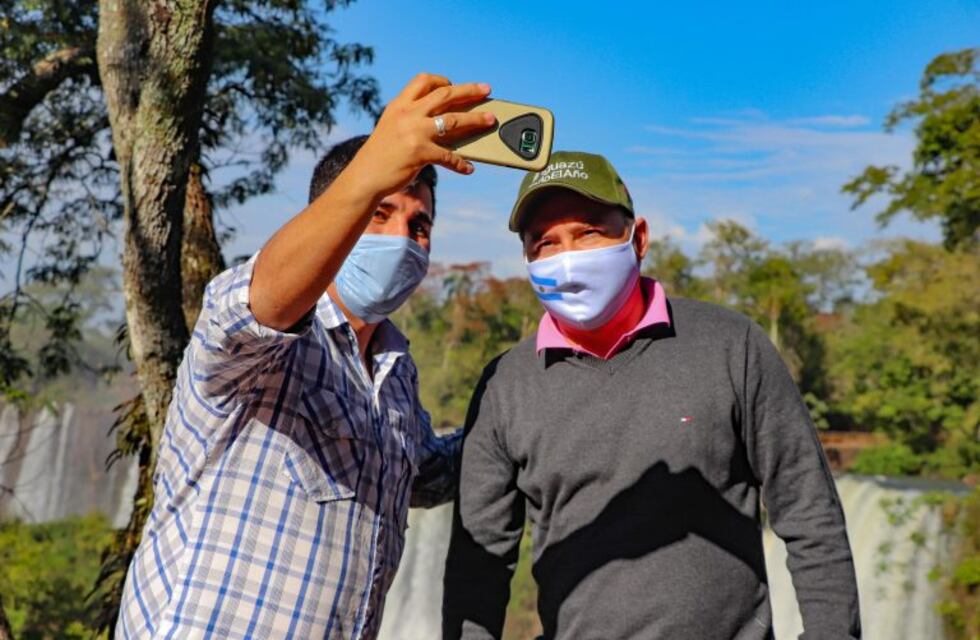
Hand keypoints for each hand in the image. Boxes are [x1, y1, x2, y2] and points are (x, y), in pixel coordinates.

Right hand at [347, 73, 495, 198]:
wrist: (365, 176)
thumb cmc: (380, 155)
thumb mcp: (391, 127)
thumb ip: (410, 118)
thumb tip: (437, 119)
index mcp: (400, 105)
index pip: (424, 81)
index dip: (442, 80)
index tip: (453, 84)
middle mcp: (408, 114)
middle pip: (445, 94)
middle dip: (469, 90)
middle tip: (486, 90)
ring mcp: (415, 133)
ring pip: (454, 120)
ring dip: (476, 119)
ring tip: (490, 120)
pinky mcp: (420, 153)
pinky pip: (448, 156)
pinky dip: (460, 163)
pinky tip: (469, 168)